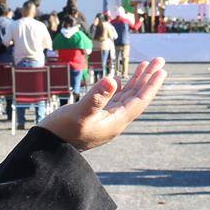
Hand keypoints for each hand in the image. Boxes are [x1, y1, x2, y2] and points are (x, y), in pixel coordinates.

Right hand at [40, 58, 167, 151]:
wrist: (47, 149)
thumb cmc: (61, 132)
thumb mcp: (79, 113)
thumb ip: (96, 97)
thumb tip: (114, 79)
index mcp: (115, 121)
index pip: (139, 101)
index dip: (151, 85)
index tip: (161, 69)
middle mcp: (114, 121)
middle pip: (137, 97)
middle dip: (148, 78)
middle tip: (159, 60)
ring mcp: (105, 120)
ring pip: (126, 97)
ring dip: (137, 81)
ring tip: (146, 65)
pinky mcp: (95, 118)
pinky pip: (114, 100)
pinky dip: (120, 88)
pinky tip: (121, 80)